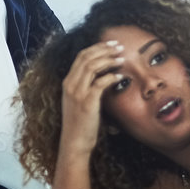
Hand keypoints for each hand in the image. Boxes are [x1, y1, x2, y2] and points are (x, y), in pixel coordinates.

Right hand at [60, 40, 126, 157]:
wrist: (75, 142)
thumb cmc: (81, 123)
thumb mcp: (80, 101)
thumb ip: (88, 87)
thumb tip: (104, 75)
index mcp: (68, 82)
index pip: (81, 56)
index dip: (96, 48)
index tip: (110, 45)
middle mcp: (70, 85)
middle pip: (86, 57)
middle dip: (104, 49)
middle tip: (119, 47)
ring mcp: (77, 93)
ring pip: (92, 66)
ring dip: (109, 60)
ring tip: (121, 58)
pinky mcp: (86, 102)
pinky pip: (100, 83)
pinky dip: (111, 77)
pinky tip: (120, 77)